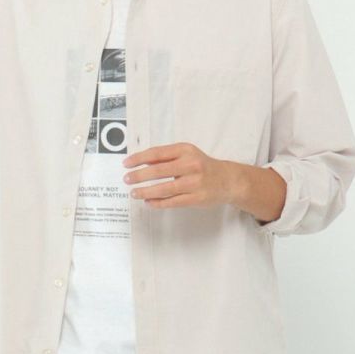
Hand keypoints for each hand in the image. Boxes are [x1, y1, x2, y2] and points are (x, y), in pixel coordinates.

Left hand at [121, 142, 237, 209]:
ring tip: (134, 193)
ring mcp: (194, 183)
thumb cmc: (203, 166)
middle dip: (139, 176)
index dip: (139, 158)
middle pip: (158, 171)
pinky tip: (148, 202)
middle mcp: (190, 165)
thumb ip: (166, 158)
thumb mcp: (187, 155)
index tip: (126, 164)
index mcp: (185, 151)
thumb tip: (142, 163)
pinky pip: (172, 202)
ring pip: (164, 189)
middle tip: (127, 180)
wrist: (228, 180)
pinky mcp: (196, 198)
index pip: (157, 153)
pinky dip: (158, 203)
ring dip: (146, 192)